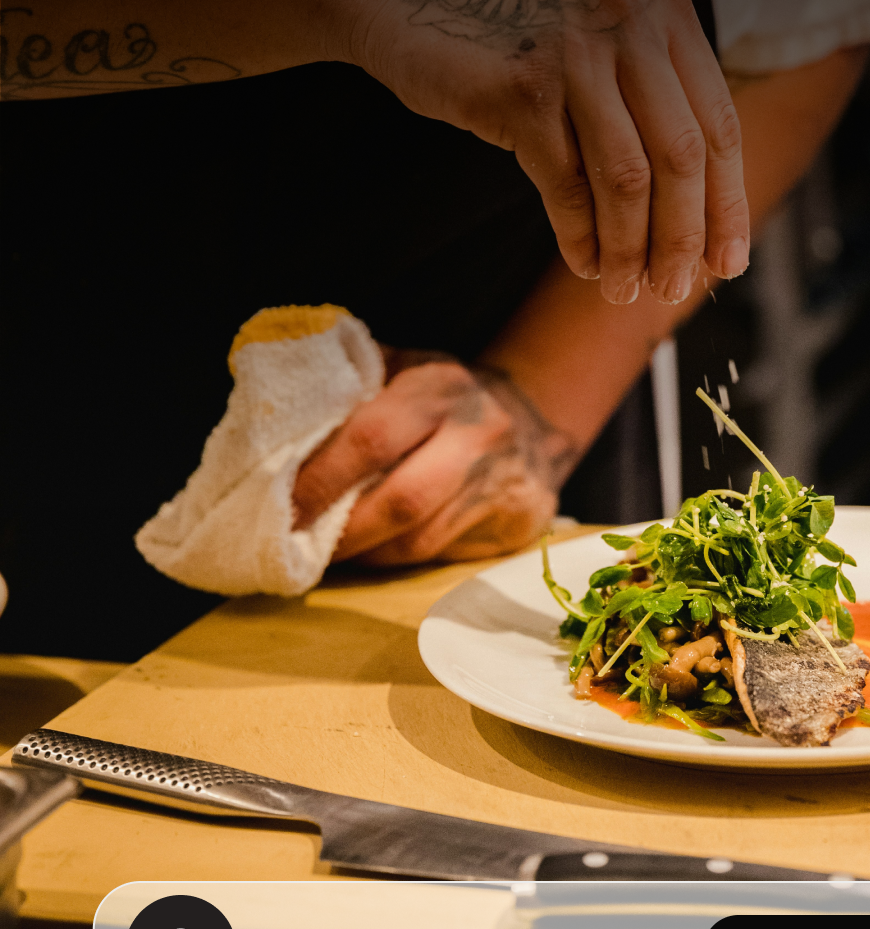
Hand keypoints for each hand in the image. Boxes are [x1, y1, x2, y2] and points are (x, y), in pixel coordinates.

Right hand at [272, 0, 748, 304]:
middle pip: (683, 158)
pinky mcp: (523, 88)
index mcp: (664, 3)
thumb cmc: (501, 18)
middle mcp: (630, 18)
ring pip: (630, 180)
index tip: (727, 263)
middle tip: (674, 290)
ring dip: (630, 250)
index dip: (727, 206)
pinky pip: (568, 186)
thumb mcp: (594, 26)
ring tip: (623, 290)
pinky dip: (580, 236)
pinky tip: (581, 263)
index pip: (718, 124)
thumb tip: (692, 204)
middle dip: (684, 240)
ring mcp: (576, 51)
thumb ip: (646, 88)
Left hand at [291, 354, 577, 564]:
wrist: (536, 423)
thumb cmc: (447, 398)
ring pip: (419, 541)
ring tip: (323, 554)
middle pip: (401, 501)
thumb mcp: (404, 368)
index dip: (322, 478)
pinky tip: (370, 553)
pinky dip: (395, 560)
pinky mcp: (517, 525)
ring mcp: (503, 484)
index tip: (281, 505)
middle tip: (293, 545)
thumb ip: (350, 387)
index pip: (373, 437)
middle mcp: (479, 434)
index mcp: (442, 387)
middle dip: (340, 532)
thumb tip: (274, 420)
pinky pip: (441, 556)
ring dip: (363, 554)